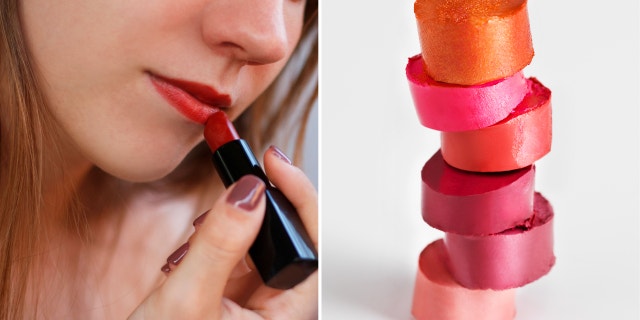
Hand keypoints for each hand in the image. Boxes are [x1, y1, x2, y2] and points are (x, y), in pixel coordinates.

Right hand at [129, 146, 317, 318]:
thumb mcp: (186, 302)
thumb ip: (220, 245)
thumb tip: (249, 193)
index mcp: (284, 317)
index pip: (315, 246)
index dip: (301, 198)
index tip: (273, 164)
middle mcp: (276, 308)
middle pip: (291, 239)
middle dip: (260, 208)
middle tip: (238, 180)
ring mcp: (253, 301)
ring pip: (260, 243)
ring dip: (232, 226)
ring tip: (199, 236)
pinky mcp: (230, 295)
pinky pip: (234, 254)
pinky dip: (215, 240)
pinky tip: (191, 251)